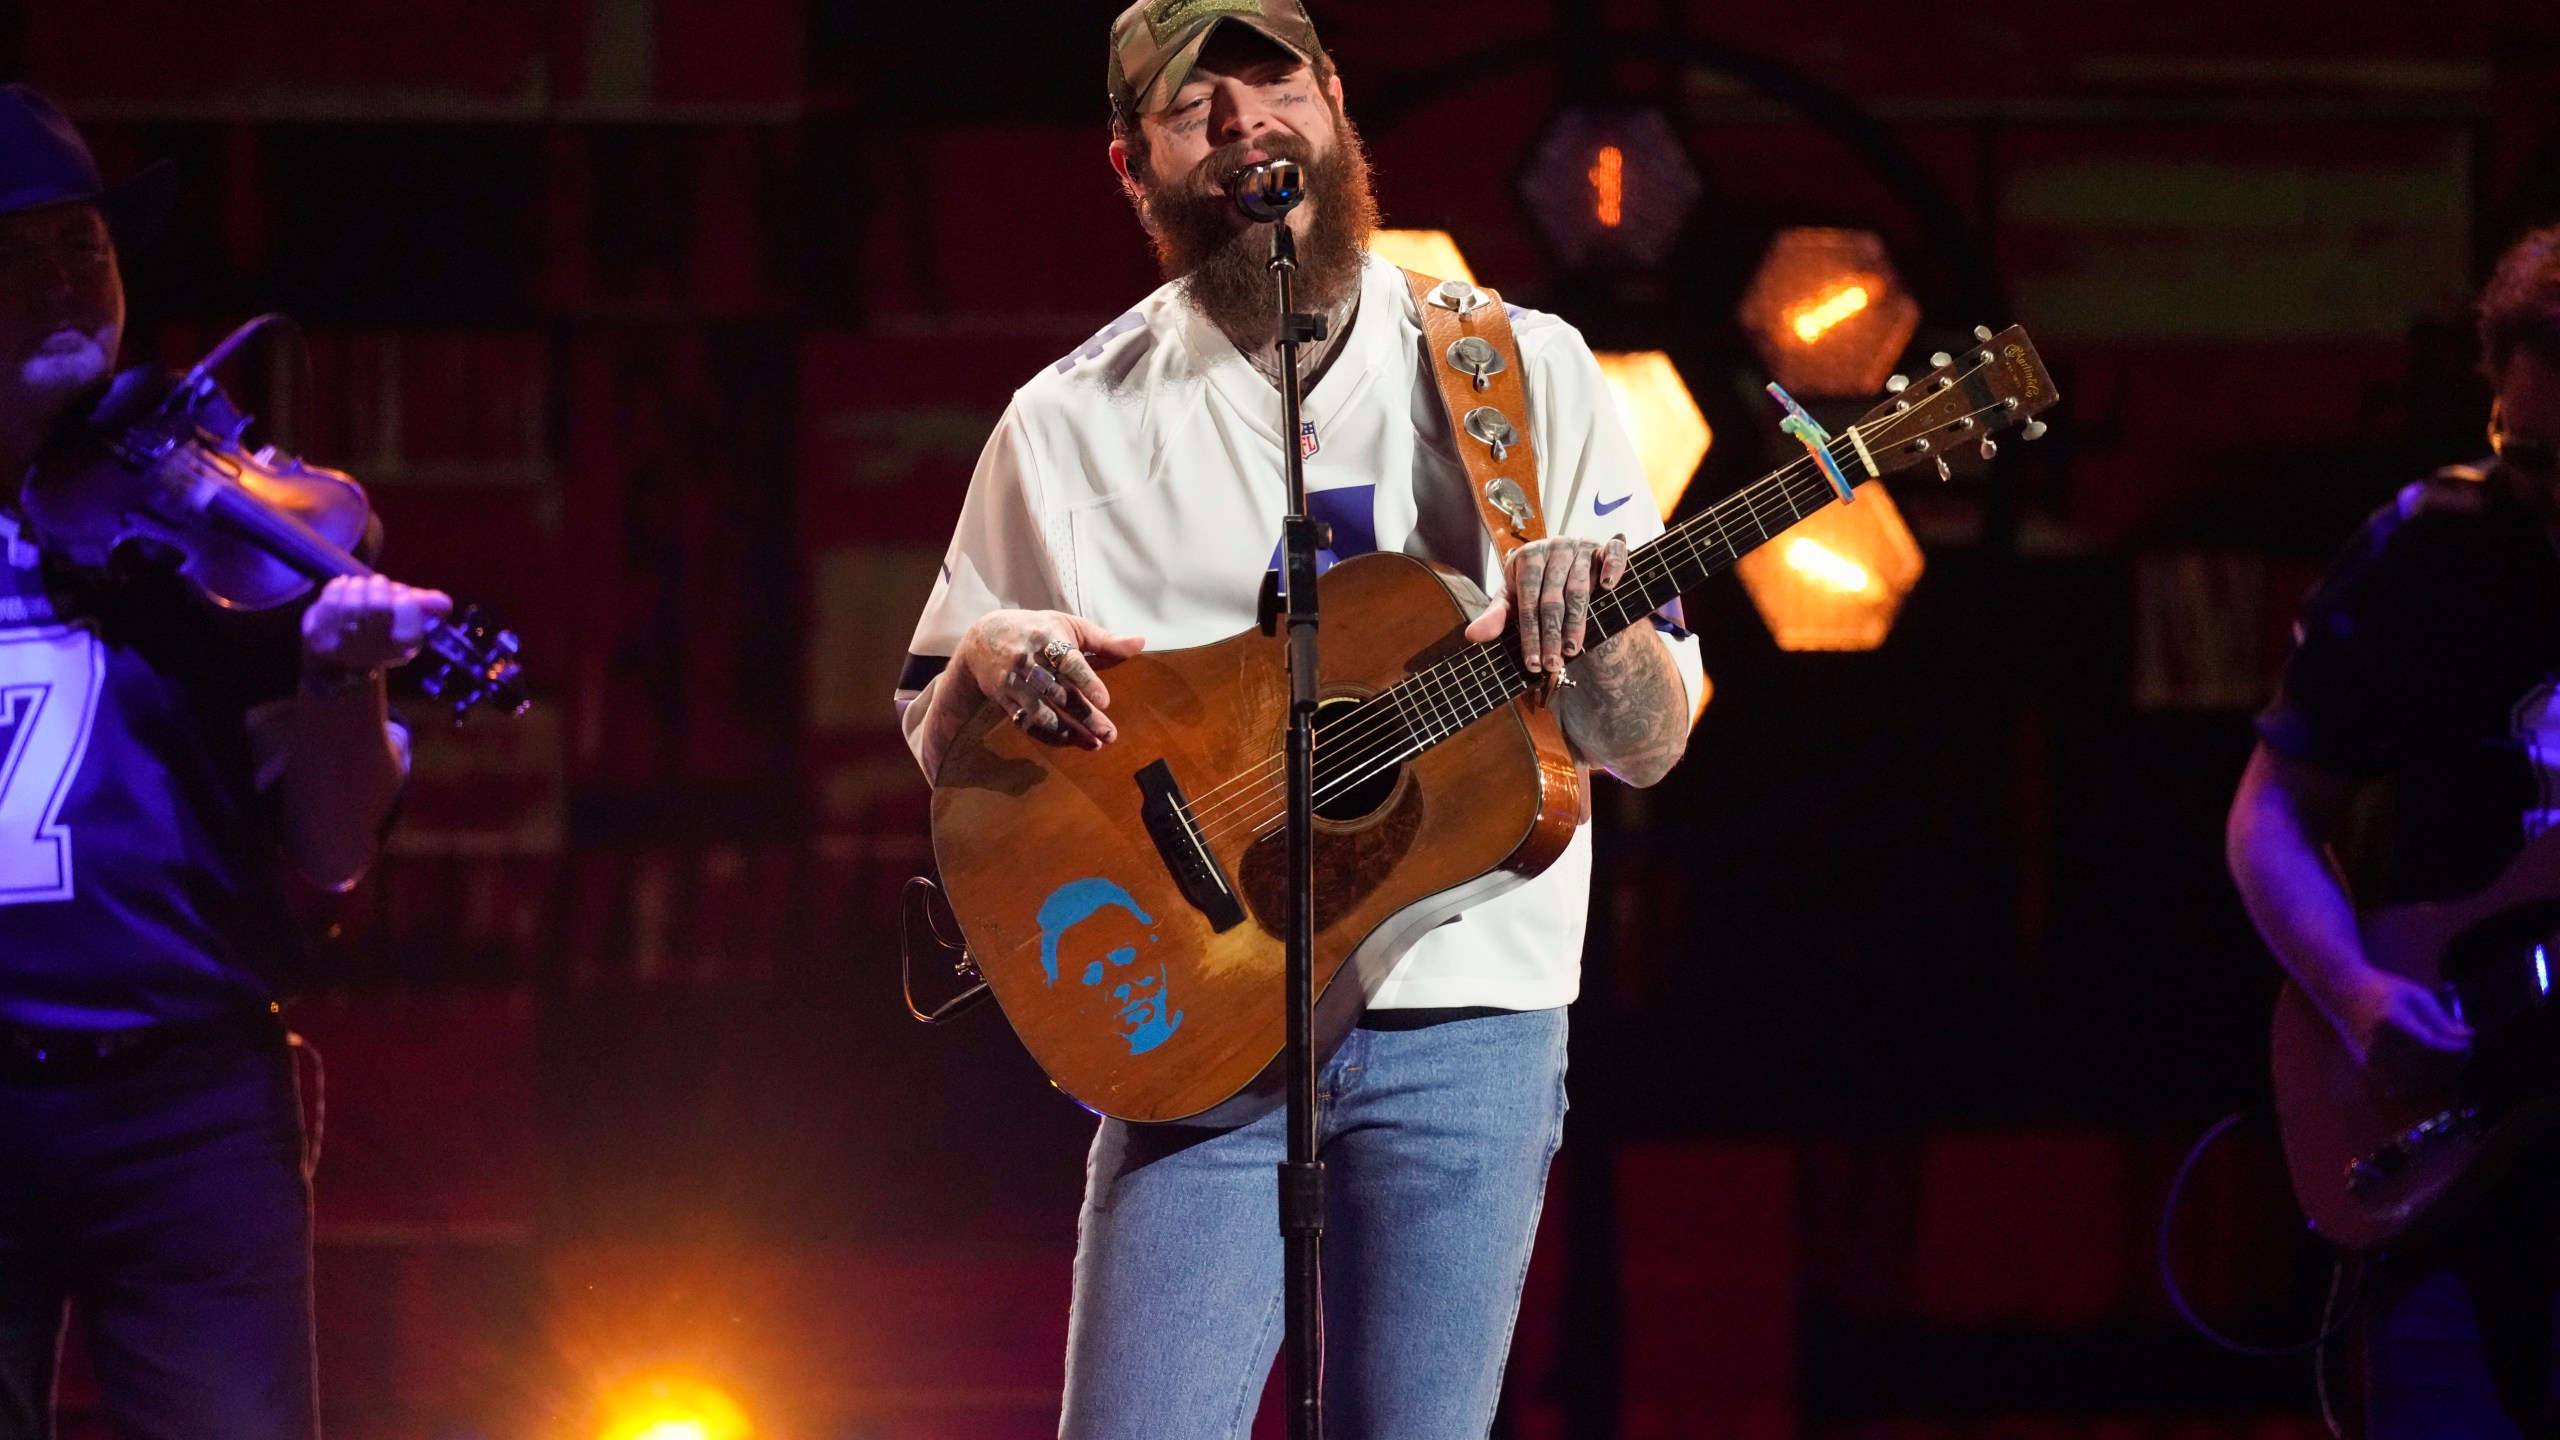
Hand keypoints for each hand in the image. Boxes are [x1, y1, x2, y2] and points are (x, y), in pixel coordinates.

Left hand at [300, 575, 452, 674]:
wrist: (337, 656)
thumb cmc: (378, 628)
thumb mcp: (406, 618)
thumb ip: (426, 606)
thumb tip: (444, 603)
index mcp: (403, 649)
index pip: (409, 630)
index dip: (407, 605)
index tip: (402, 595)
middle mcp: (374, 654)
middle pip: (377, 607)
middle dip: (379, 587)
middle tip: (378, 584)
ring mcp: (343, 648)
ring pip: (352, 601)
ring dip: (358, 585)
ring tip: (360, 587)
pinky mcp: (318, 637)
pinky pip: (329, 600)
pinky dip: (338, 587)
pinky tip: (343, 589)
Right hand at [955, 609, 1144, 749]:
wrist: (983, 638)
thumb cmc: (1037, 629)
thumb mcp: (1068, 625)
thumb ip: (1104, 639)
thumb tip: (1140, 642)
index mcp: (1048, 637)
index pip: (1068, 661)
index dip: (1087, 681)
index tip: (1104, 701)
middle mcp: (1028, 660)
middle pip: (1059, 693)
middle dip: (1085, 716)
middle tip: (1109, 734)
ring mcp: (1014, 681)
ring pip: (1042, 712)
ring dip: (1068, 731)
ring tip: (1094, 744)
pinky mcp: (1004, 698)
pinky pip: (1026, 722)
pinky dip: (1048, 735)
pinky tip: (1068, 742)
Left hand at [1462, 535, 1630, 674]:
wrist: (1565, 565)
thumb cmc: (1535, 586)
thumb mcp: (1514, 600)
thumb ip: (1496, 617)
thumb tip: (1472, 636)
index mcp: (1528, 557)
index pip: (1527, 600)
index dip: (1529, 633)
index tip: (1532, 662)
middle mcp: (1554, 548)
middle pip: (1552, 597)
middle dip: (1551, 634)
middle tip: (1552, 664)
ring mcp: (1581, 546)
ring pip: (1579, 586)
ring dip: (1577, 621)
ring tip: (1572, 649)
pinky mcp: (1604, 547)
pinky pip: (1613, 553)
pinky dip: (1613, 568)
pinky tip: (1608, 587)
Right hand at [2332, 966, 2472, 1093]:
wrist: (2342, 993)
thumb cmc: (2382, 988)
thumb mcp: (2416, 995)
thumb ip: (2441, 1019)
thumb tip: (2468, 1037)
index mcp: (2392, 1023)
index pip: (2434, 1047)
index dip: (2457, 1051)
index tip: (2469, 1045)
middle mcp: (2380, 1045)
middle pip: (2426, 1068)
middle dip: (2451, 1064)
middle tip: (2464, 1054)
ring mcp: (2371, 1060)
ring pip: (2416, 1081)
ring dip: (2438, 1076)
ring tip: (2449, 1062)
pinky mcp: (2367, 1068)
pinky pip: (2401, 1085)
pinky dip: (2420, 1082)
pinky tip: (2429, 1070)